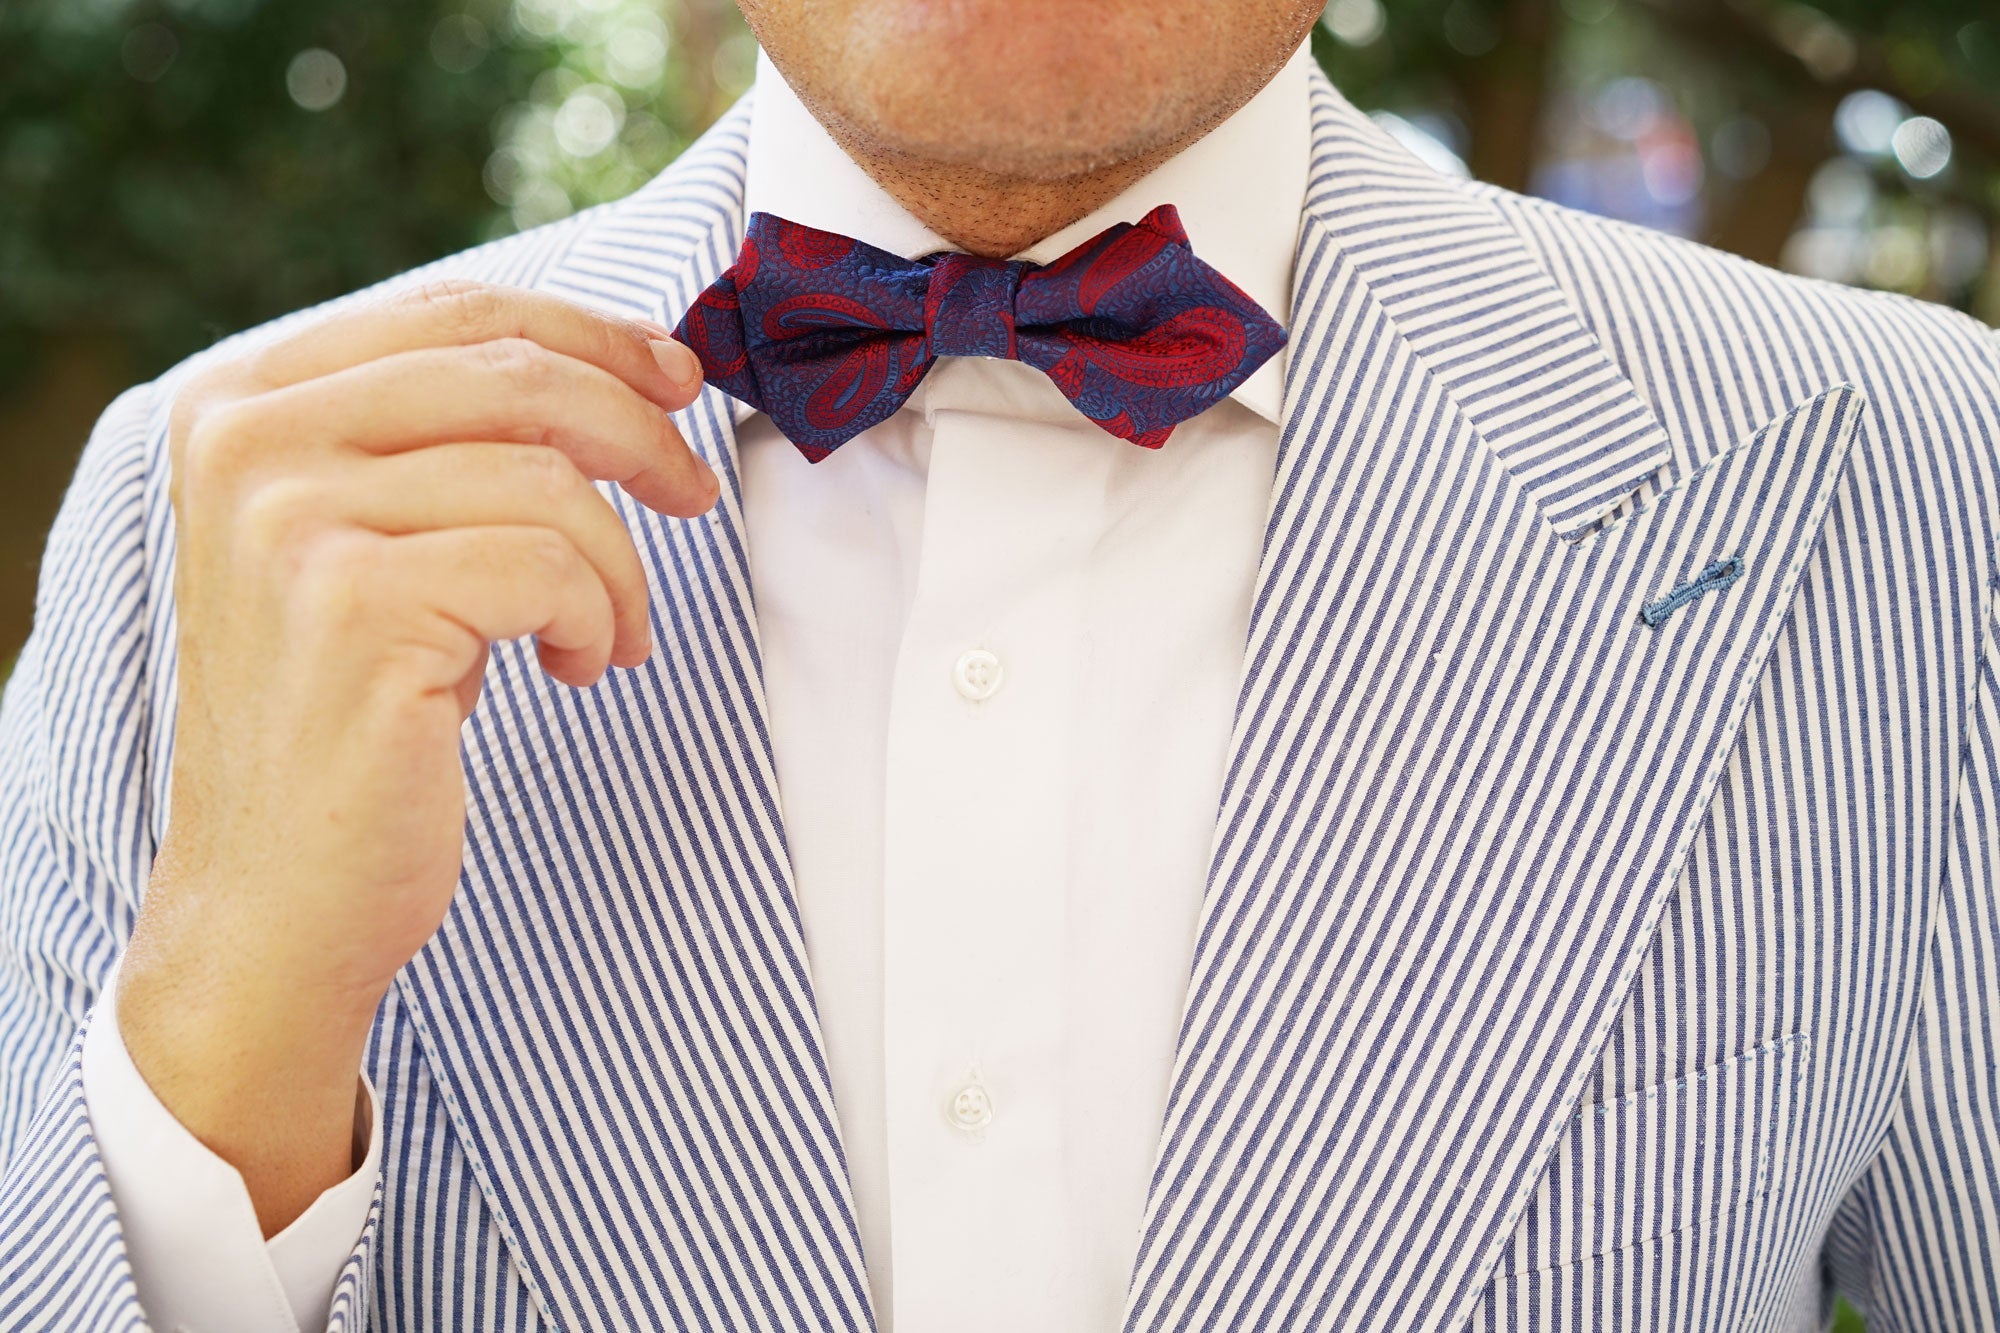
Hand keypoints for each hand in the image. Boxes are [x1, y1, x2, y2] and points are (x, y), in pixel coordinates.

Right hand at [114, 279, 716, 1233]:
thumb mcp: (377, 543)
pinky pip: (552, 565)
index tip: (675, 377)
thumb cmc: (355, 717)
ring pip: (549, 478)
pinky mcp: (355, 605)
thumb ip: (446, 441)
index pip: (456, 311)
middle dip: (638, 428)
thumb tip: (627, 363)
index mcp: (246, 403)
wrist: (280, 897)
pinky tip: (577, 668)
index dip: (592, 333)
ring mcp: (292, 519)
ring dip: (619, 565)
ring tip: (608, 634)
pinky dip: (596, 618)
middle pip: (514, 373)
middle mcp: (249, 441)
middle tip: (692, 491)